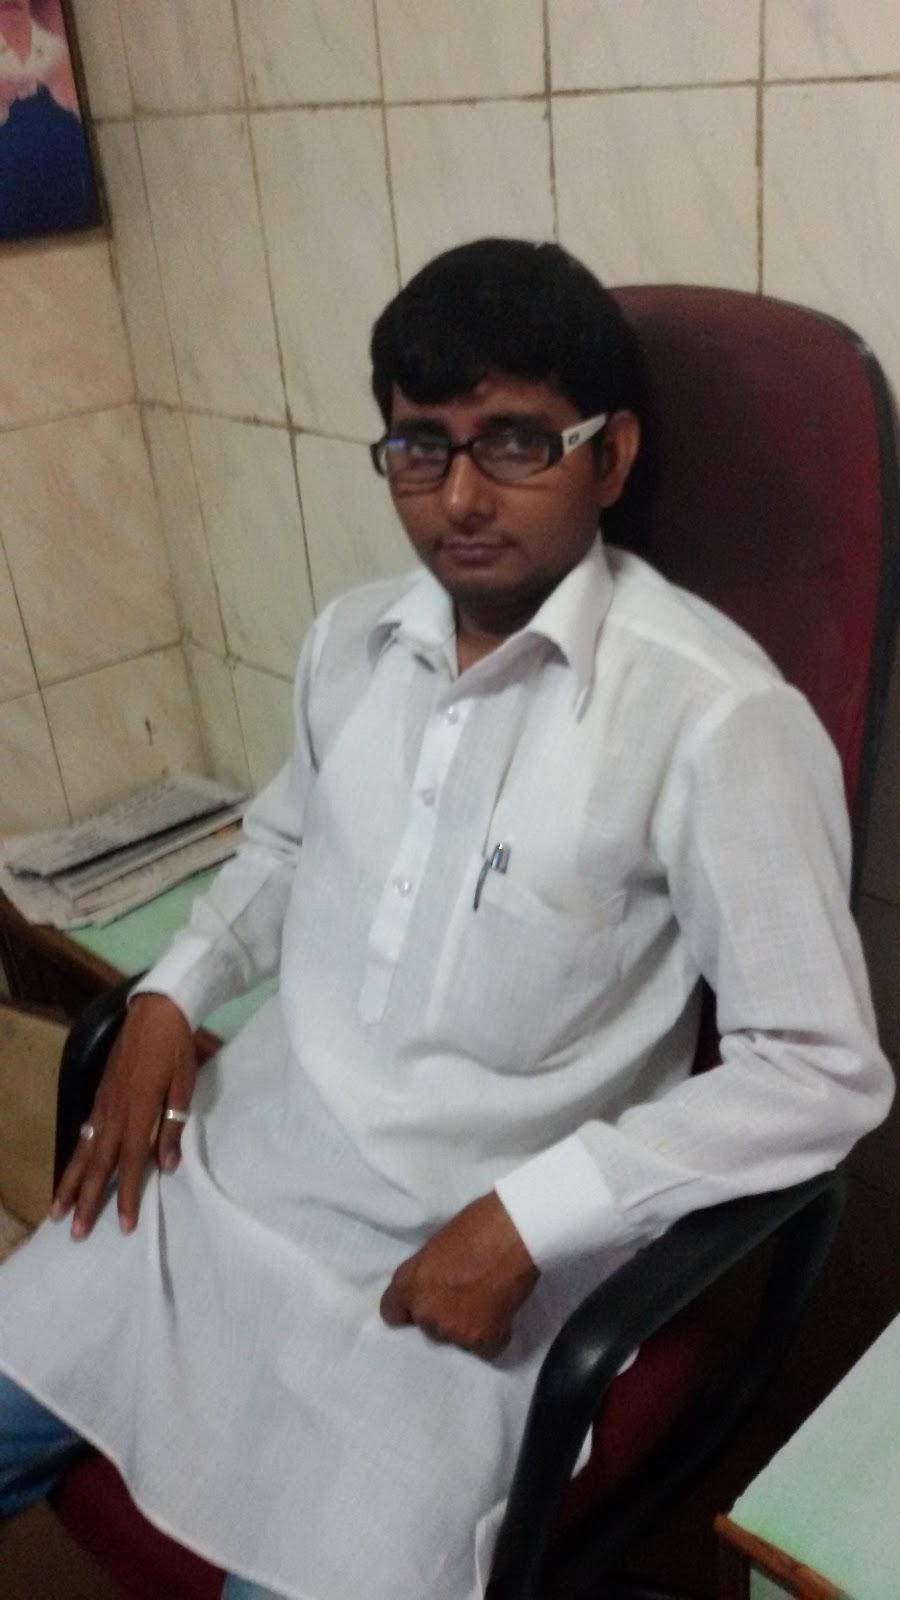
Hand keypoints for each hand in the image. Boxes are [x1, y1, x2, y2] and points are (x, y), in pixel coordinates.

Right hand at [50, 993, 195, 1240]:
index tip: (123, 1225)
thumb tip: (167, 1165)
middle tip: (75, 1232)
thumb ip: (172, 1126)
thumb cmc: (176, 1049)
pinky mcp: (99, 1095)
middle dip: (86, 1200)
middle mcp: (113, 1112)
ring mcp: (102, 1103)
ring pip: (83, 1150)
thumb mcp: (183, 1086)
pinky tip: (72, 1167)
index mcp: (138, 1112)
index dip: (127, 1195)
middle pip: (98, 1164)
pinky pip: (83, 1132)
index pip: (131, 1163)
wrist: (155, 1012)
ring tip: (56, 1210)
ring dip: (70, 1182)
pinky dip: (75, 1154)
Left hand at [379, 1192, 538, 1359]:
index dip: (410, 1309)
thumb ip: (427, 1275)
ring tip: (488, 1303)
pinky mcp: (484, 1342)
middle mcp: (425, 1313)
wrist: (514, 1233)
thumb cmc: (477, 1224)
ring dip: (469, 1327)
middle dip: (444, 1316)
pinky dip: (493, 1336)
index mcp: (408, 1285)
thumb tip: (432, 1287)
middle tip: (466, 1296)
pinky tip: (502, 1313)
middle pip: (428, 1327)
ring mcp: (454, 1331)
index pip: (392, 1314)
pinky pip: (485, 1349)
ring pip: (457, 1339)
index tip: (425, 1304)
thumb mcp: (436, 1246)